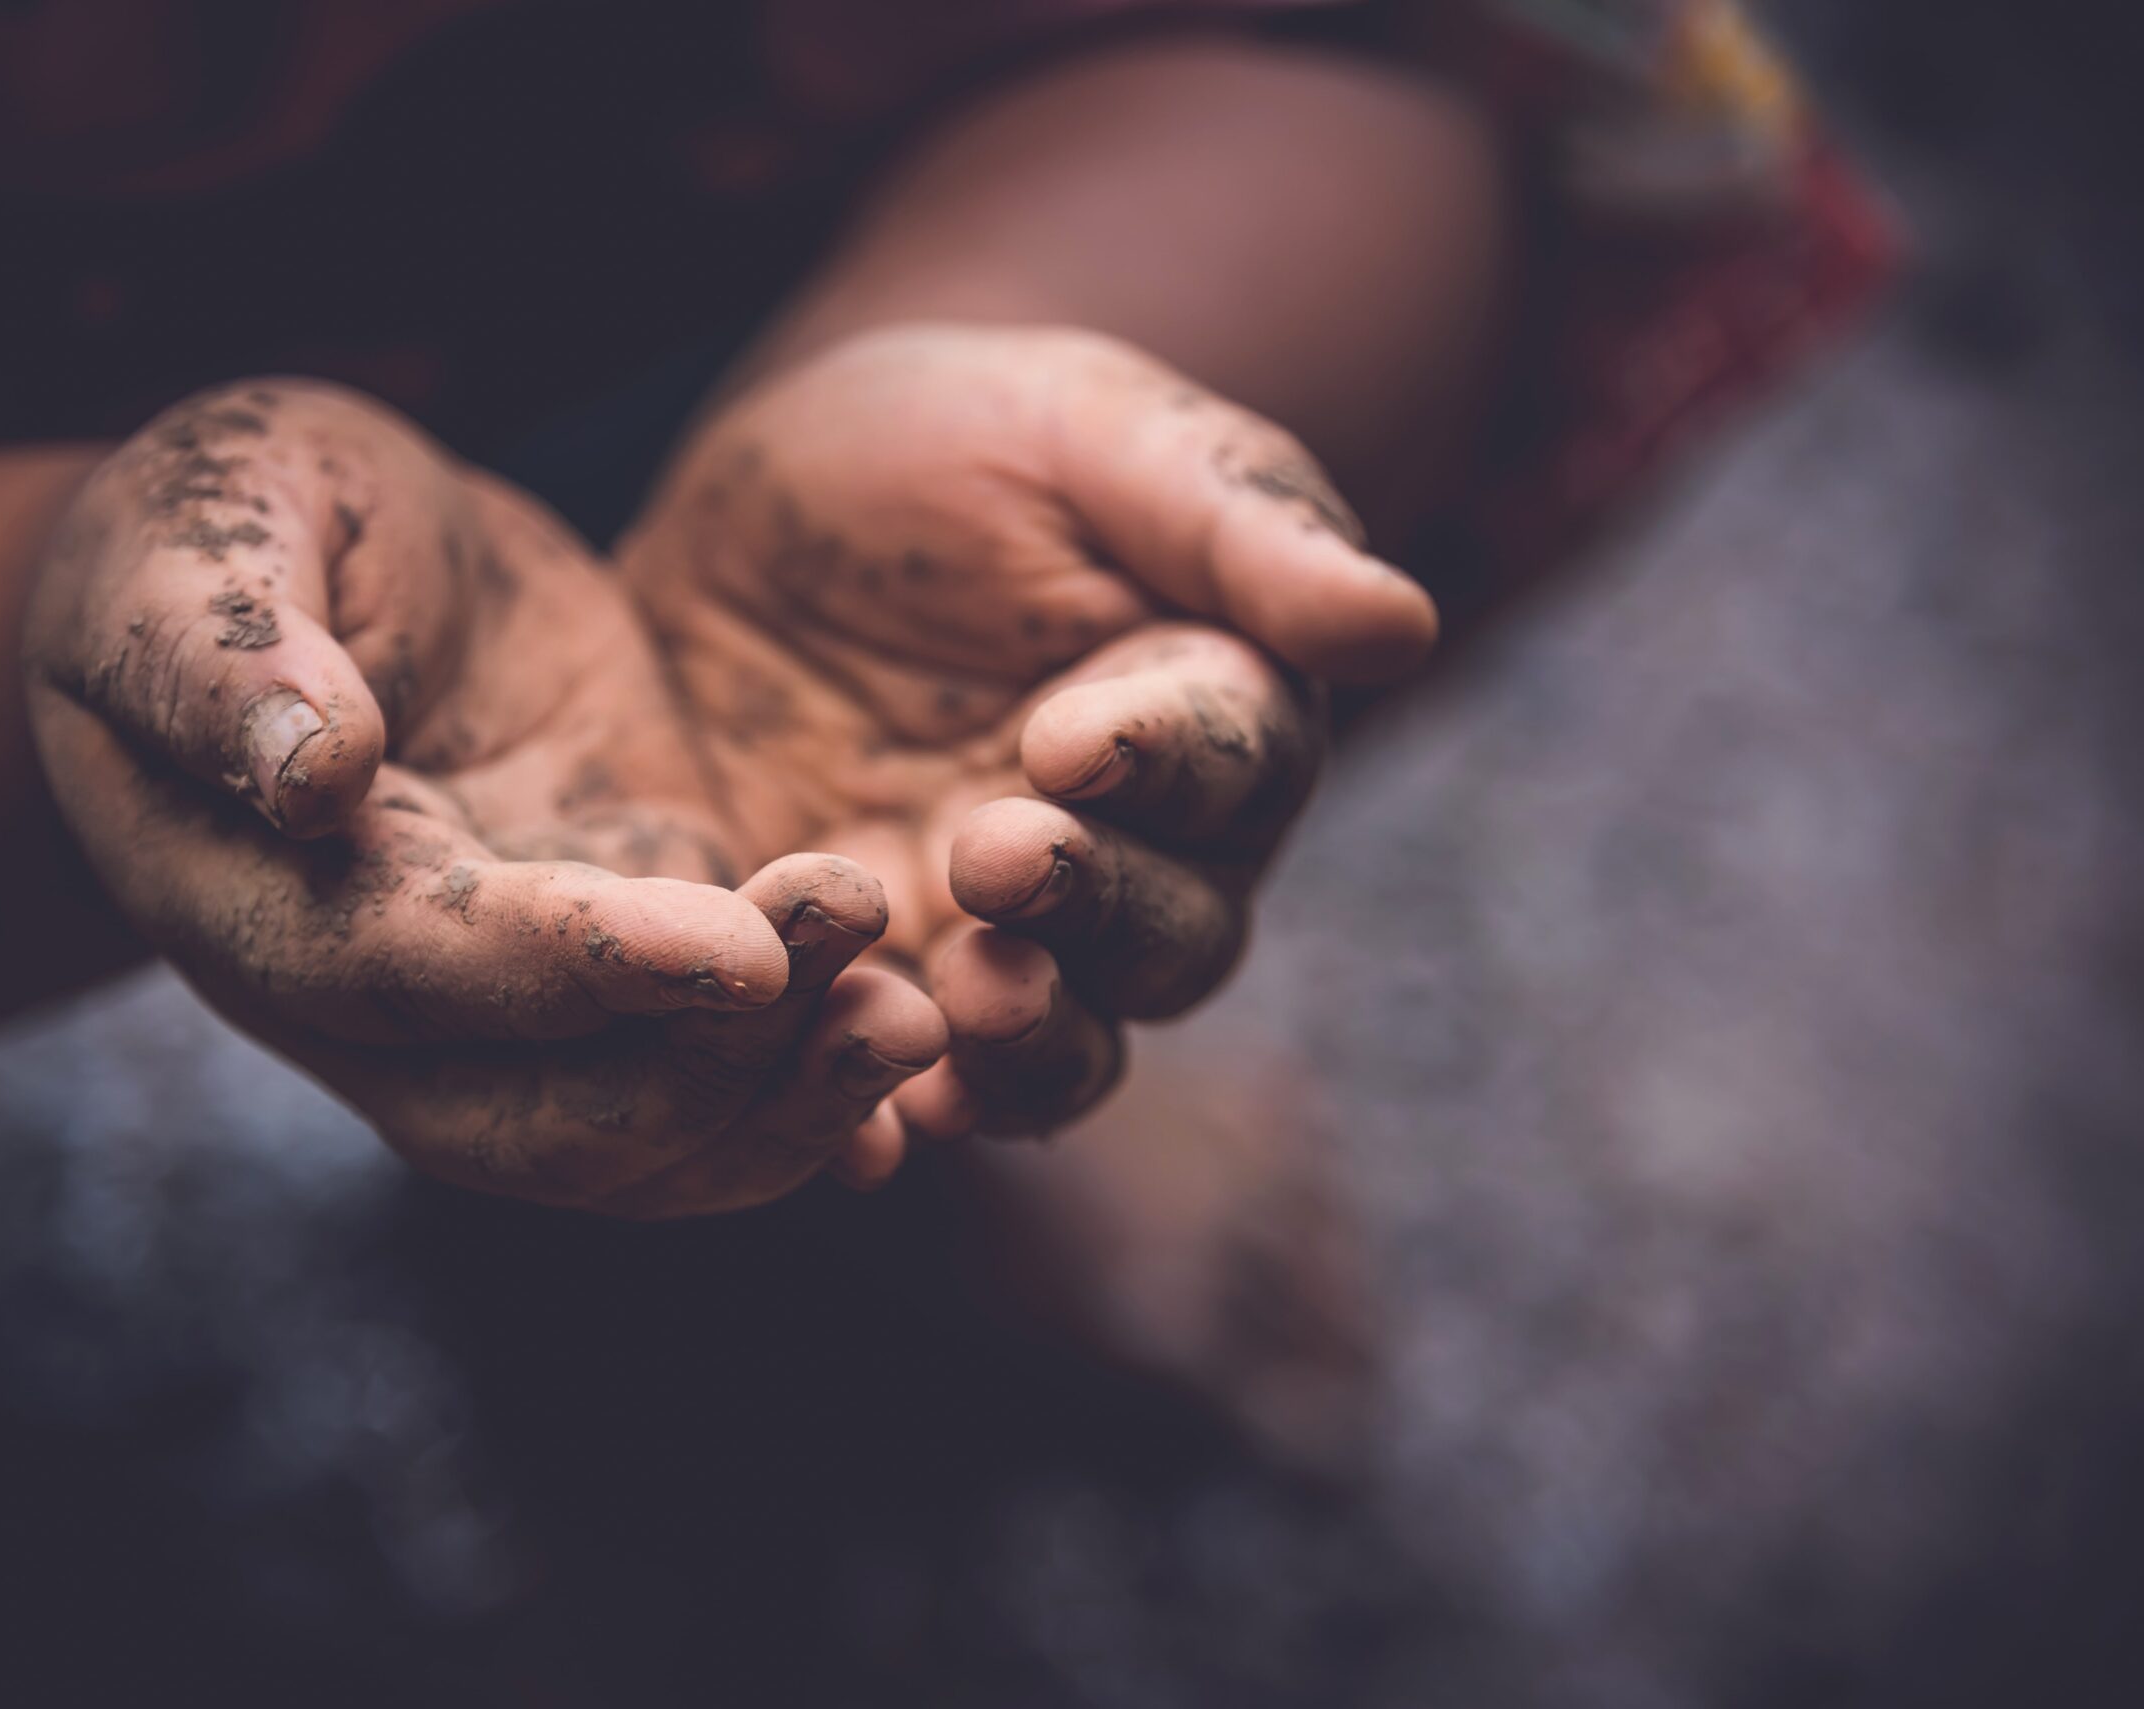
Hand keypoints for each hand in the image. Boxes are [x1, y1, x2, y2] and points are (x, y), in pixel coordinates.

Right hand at [23, 381, 944, 1214]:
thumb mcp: (188, 543)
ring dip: (783, 1107)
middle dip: (717, 1079)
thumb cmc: (203, 537)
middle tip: (884, 996)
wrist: (294, 568)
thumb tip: (309, 770)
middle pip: (548, 1120)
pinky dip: (804, 1091)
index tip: (738, 946)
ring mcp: (509, 998)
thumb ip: (220, 652)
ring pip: (640, 1136)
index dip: (582, 970)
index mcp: (263, 901)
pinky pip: (704, 1076)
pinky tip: (923, 1040)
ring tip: (923, 1012)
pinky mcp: (617, 954)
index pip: (425, 970)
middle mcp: (384, 1000)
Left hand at [620, 324, 1435, 1163]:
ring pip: (1067, 1042)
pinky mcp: (871, 987)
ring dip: (1028, 1042)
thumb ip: (1235, 521)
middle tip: (996, 853)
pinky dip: (895, 1117)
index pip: (1233, 760)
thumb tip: (1402, 626)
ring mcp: (999, 938)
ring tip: (959, 999)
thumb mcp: (1084, 431)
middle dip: (1096, 907)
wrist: (741, 524)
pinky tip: (870, 1131)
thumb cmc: (943, 443)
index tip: (1072, 738)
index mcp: (1207, 712)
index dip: (1166, 762)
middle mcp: (1132, 856)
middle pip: (1171, 934)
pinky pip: (910, 1086)